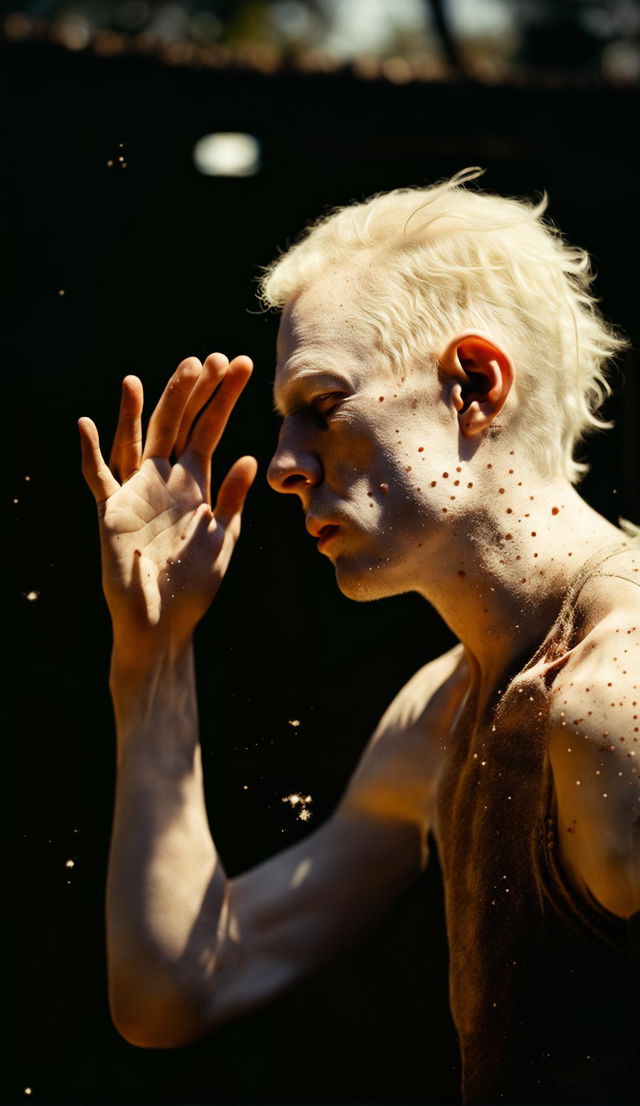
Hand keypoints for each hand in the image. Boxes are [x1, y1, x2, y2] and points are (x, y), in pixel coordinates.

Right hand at [79, 353, 256, 654]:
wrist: (163, 624)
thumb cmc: (195, 586)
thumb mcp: (222, 538)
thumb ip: (231, 499)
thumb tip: (248, 457)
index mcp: (195, 483)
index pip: (209, 430)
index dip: (223, 398)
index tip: (240, 365)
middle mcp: (164, 480)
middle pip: (175, 425)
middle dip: (190, 393)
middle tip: (207, 359)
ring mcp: (136, 493)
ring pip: (135, 441)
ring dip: (137, 412)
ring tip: (140, 379)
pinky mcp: (112, 513)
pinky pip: (98, 479)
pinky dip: (90, 454)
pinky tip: (86, 425)